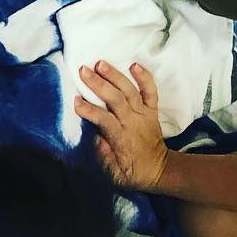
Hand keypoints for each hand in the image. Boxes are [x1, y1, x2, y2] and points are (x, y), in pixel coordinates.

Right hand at [73, 60, 169, 191]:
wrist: (161, 170)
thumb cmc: (133, 173)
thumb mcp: (115, 173)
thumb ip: (103, 156)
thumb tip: (93, 137)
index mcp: (122, 139)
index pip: (105, 120)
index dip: (90, 110)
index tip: (75, 101)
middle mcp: (134, 123)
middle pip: (117, 100)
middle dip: (99, 84)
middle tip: (83, 70)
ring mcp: (144, 114)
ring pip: (130, 91)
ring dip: (115, 76)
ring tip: (100, 63)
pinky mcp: (152, 110)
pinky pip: (151, 91)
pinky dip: (145, 77)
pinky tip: (134, 64)